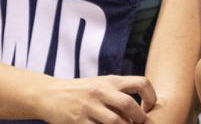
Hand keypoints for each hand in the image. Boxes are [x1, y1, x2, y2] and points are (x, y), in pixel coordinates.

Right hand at [37, 75, 156, 123]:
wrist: (50, 94)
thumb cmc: (81, 92)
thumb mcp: (101, 85)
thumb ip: (119, 94)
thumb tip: (142, 112)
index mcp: (110, 81)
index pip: (141, 83)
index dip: (151, 97)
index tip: (148, 109)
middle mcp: (100, 91)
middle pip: (129, 105)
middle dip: (140, 119)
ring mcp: (89, 107)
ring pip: (116, 122)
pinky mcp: (78, 121)